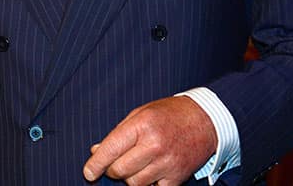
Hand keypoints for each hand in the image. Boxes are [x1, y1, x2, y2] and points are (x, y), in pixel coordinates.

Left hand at [82, 96, 215, 185]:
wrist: (204, 120)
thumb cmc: (168, 114)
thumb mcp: (139, 114)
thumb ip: (118, 134)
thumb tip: (97, 152)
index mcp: (141, 126)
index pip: (111, 150)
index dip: (95, 164)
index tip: (88, 173)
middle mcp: (154, 145)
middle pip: (120, 171)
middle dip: (112, 170)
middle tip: (116, 163)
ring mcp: (167, 163)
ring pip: (134, 184)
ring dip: (130, 178)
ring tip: (137, 164)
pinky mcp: (177, 177)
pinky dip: (148, 185)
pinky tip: (150, 173)